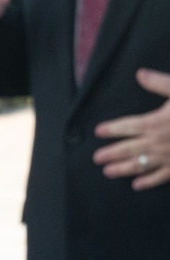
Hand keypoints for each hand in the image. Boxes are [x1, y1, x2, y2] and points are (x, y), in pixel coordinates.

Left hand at [94, 69, 169, 190]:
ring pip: (139, 164)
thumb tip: (140, 74)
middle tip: (96, 158)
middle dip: (111, 153)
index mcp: (155, 122)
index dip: (112, 129)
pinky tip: (137, 185)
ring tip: (108, 172)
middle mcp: (157, 142)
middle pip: (128, 149)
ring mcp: (167, 156)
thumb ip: (159, 83)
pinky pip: (160, 176)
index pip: (127, 126)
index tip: (99, 131)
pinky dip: (148, 181)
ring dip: (122, 169)